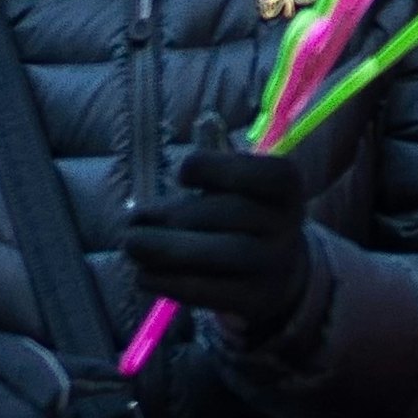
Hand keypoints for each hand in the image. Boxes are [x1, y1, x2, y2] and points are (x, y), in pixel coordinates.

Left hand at [120, 134, 318, 349]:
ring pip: (219, 253)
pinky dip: (169, 283)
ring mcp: (273, 264)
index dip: (216, 167)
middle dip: (172, 215)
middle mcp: (287, 225)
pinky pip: (209, 290)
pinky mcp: (254, 299)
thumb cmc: (244, 216)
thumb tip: (206, 119)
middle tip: (132, 220)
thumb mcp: (239, 184)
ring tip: (130, 244)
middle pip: (227, 213)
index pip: (261, 172)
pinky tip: (143, 275)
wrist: (277, 275)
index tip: (181, 173)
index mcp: (286, 186)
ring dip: (165, 248)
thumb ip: (218, 156)